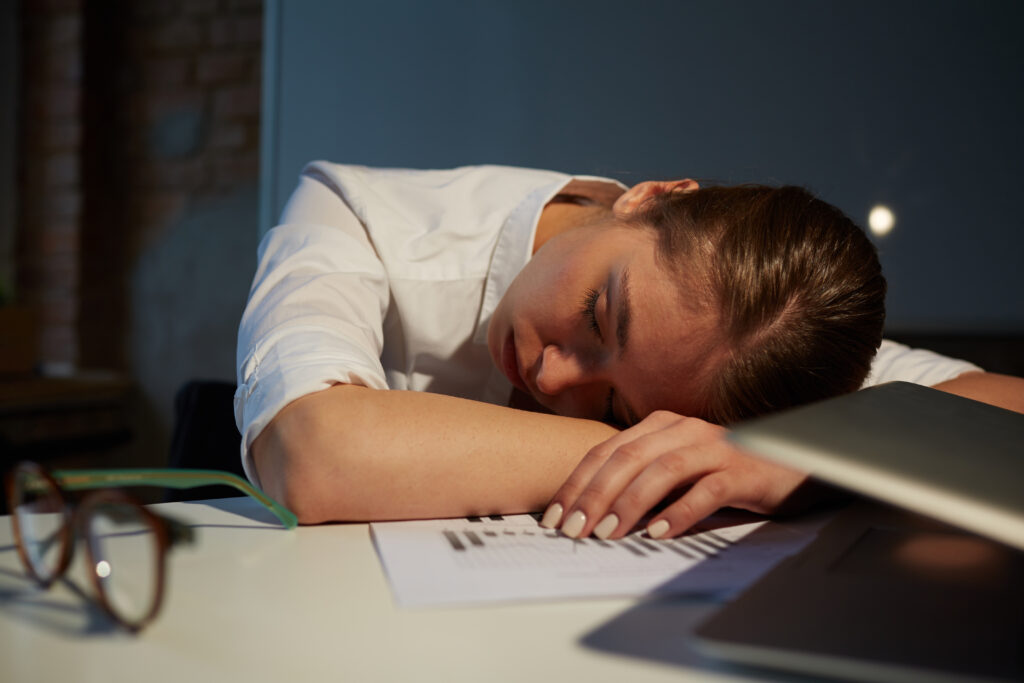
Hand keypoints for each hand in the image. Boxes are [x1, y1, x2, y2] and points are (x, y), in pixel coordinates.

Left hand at [539, 410, 808, 538]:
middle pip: (627, 458)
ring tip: (607, 533)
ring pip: (662, 471)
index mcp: (660, 425)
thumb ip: (641, 480)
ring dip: (630, 503)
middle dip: (594, 495)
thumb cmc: (726, 472)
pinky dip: (679, 512)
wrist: (793, 466)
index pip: (607, 451)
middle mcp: (683, 430)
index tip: (554, 515)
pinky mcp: (742, 471)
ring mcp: (714, 448)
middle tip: (573, 529)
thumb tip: (593, 515)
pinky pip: (706, 491)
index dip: (578, 482)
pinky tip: (658, 534)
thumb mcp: (677, 470)